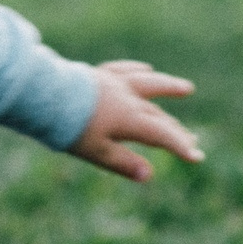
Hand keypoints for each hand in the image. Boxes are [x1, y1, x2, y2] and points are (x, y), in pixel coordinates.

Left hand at [69, 61, 202, 181]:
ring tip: (186, 89)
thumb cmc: (69, 127)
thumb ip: (123, 163)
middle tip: (192, 141)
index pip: (162, 135)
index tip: (197, 157)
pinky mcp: (99, 75)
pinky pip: (124, 70)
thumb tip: (149, 175)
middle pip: (158, 115)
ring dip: (168, 87)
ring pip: (148, 83)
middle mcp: (128, 98)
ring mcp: (115, 83)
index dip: (181, 147)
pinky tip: (146, 68)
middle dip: (175, 129)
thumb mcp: (96, 152)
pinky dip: (138, 70)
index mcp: (130, 119)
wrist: (45, 95)